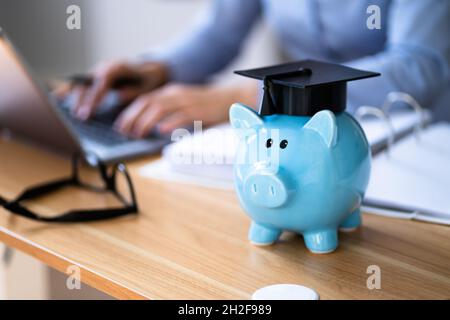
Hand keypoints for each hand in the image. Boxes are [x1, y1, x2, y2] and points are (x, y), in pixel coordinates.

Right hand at [56, 60, 168, 119]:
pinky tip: (56, 99)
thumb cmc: (150, 79)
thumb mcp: (148, 86)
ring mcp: (97, 71)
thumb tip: (119, 96)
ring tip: (70, 114)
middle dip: (82, 100)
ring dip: (74, 98)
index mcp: (118, 67)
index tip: (89, 111)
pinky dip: (67, 90)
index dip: (94, 96)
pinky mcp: (94, 77)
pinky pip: (78, 83)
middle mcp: (104, 66)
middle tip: (80, 117)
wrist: (149, 69)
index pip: (103, 81)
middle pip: (88, 82)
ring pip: (80, 82)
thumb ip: (134, 91)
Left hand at [114, 83, 257, 136]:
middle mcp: (176, 94)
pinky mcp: (198, 111)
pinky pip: (180, 116)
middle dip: (132, 118)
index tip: (122, 125)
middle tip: (124, 132)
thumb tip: (154, 125)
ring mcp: (186, 102)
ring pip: (159, 108)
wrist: (231, 99)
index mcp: (171, 91)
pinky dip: (169, 123)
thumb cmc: (208, 105)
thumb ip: (170, 110)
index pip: (144, 99)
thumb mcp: (185, 102)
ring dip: (145, 122)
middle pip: (147, 102)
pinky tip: (160, 131)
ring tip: (137, 134)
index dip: (130, 112)